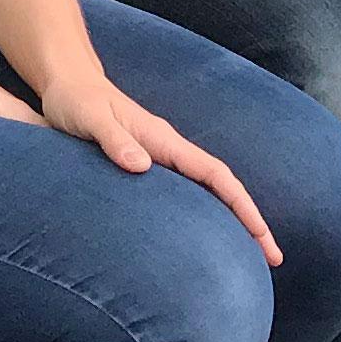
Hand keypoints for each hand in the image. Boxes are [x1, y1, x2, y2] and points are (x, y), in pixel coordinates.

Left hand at [30, 68, 283, 264]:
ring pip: (206, 193)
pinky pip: (185, 195)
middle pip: (221, 188)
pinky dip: (203, 216)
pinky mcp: (146, 166)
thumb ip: (113, 140)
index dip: (241, 203)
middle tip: (273, 258)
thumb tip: (141, 166)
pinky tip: (203, 239)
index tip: (261, 233)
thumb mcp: (90, 118)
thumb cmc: (76, 101)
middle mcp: (168, 150)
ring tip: (248, 258)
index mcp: (163, 140)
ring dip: (230, 221)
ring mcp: (160, 158)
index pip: (215, 174)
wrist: (68, 83)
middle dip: (249, 220)